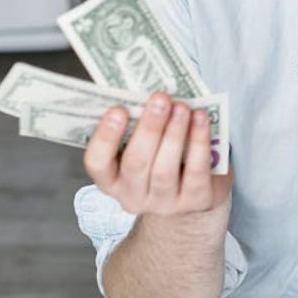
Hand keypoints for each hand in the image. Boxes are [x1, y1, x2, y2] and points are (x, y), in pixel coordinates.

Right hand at [84, 92, 231, 215]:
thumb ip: (139, 127)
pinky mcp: (195, 201)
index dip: (105, 137)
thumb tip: (145, 95)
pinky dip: (199, 141)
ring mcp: (164, 203)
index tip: (117, 109)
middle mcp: (133, 196)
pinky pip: (196, 170)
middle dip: (149, 128)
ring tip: (182, 107)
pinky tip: (200, 119)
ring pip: (164, 169)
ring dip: (174, 133)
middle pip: (136, 163)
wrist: (197, 195)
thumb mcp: (146, 147)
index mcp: (112, 180)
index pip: (97, 163)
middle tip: (160, 98)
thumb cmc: (164, 160)